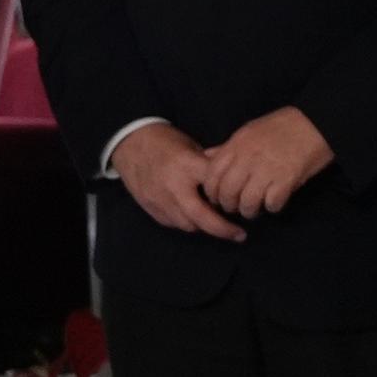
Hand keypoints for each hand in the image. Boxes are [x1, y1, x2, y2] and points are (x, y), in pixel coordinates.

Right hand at [110, 120, 246, 239]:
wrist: (129, 143)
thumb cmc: (165, 142)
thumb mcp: (192, 146)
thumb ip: (211, 163)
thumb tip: (236, 173)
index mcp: (187, 165)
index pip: (216, 185)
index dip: (233, 196)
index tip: (246, 204)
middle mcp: (173, 186)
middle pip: (202, 216)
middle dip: (223, 229)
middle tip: (240, 235)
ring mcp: (160, 200)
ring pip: (188, 225)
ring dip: (204, 226)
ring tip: (217, 222)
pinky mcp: (151, 208)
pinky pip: (173, 224)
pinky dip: (186, 223)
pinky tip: (194, 216)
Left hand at [199, 107, 337, 220]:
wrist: (317, 123)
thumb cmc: (283, 125)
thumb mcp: (250, 129)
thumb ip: (228, 146)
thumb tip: (208, 155)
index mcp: (237, 144)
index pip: (212, 174)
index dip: (212, 191)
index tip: (217, 197)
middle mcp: (248, 157)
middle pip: (227, 192)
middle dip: (228, 205)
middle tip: (235, 207)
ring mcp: (267, 169)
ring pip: (247, 202)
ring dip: (249, 210)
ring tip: (254, 209)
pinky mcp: (286, 180)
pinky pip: (271, 204)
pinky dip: (272, 207)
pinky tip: (274, 202)